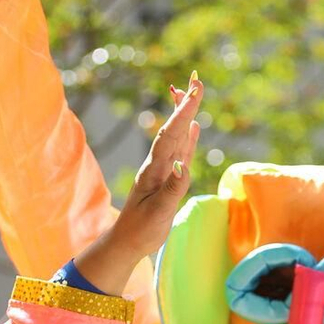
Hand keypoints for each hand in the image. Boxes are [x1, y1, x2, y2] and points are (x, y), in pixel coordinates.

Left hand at [71, 74, 202, 293]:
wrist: (127, 242)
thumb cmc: (142, 230)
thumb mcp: (159, 212)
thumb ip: (173, 188)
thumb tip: (184, 164)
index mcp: (155, 170)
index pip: (171, 135)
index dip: (184, 113)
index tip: (195, 91)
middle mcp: (158, 165)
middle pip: (174, 129)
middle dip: (186, 105)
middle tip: (196, 80)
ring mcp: (163, 170)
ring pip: (177, 137)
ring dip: (185, 115)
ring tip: (191, 93)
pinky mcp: (168, 179)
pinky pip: (181, 152)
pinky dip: (189, 137)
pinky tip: (194, 127)